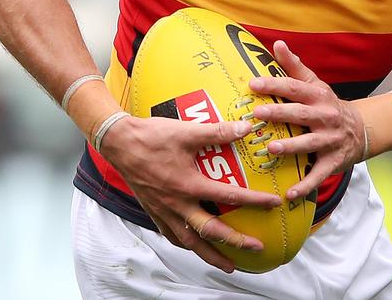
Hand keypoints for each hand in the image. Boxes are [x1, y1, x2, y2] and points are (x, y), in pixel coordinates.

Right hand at [99, 115, 281, 271]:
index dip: (253, 201)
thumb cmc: (152, 136)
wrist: (119, 143)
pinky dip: (187, 244)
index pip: (229, 196)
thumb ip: (218, 132)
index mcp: (189, 185)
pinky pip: (172, 236)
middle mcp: (177, 204)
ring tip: (228, 264)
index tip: (273, 204)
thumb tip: (245, 128)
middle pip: (211, 232)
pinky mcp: (153, 212)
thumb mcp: (187, 131)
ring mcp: (164, 212)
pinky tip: (194, 246)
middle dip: (236, 242)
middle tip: (256, 248)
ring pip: (190, 242)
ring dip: (211, 254)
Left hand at [248, 40, 365, 199]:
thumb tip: (276, 43)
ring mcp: (330, 140)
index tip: (253, 83)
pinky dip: (305, 185)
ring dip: (291, 146)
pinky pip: (319, 175)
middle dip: (279, 113)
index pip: (294, 87)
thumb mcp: (315, 84)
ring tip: (272, 149)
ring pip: (309, 143)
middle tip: (257, 113)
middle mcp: (324, 116)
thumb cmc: (328, 104)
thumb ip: (294, 66)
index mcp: (318, 96)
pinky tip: (289, 194)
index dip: (275, 84)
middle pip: (300, 113)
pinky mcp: (333, 161)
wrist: (362, 129)